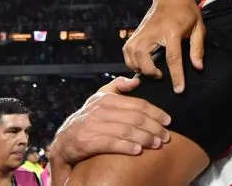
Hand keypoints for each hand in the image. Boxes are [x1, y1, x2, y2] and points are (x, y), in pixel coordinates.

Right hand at [48, 76, 171, 167]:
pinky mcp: (87, 141)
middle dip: (154, 128)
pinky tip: (138, 151)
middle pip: (135, 118)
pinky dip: (127, 147)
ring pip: (127, 131)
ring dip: (145, 139)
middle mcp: (100, 110)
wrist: (63, 140)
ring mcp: (93, 125)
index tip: (168, 120)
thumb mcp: (99, 98)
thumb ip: (117, 87)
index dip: (155, 112)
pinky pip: (112, 143)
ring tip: (157, 144)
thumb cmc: (87, 119)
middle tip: (166, 136)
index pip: (138, 104)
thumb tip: (136, 80)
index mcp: (107, 98)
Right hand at [122, 0, 205, 92]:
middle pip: (144, 56)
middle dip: (150, 71)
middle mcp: (154, 31)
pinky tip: (140, 65)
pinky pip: (127, 50)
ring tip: (150, 71)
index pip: (172, 58)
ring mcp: (142, 31)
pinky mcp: (135, 32)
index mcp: (172, 30)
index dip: (176, 76)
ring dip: (139, 67)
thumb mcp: (198, 27)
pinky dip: (130, 61)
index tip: (178, 90)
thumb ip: (197, 48)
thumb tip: (198, 68)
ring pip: (132, 53)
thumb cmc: (186, 11)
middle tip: (160, 76)